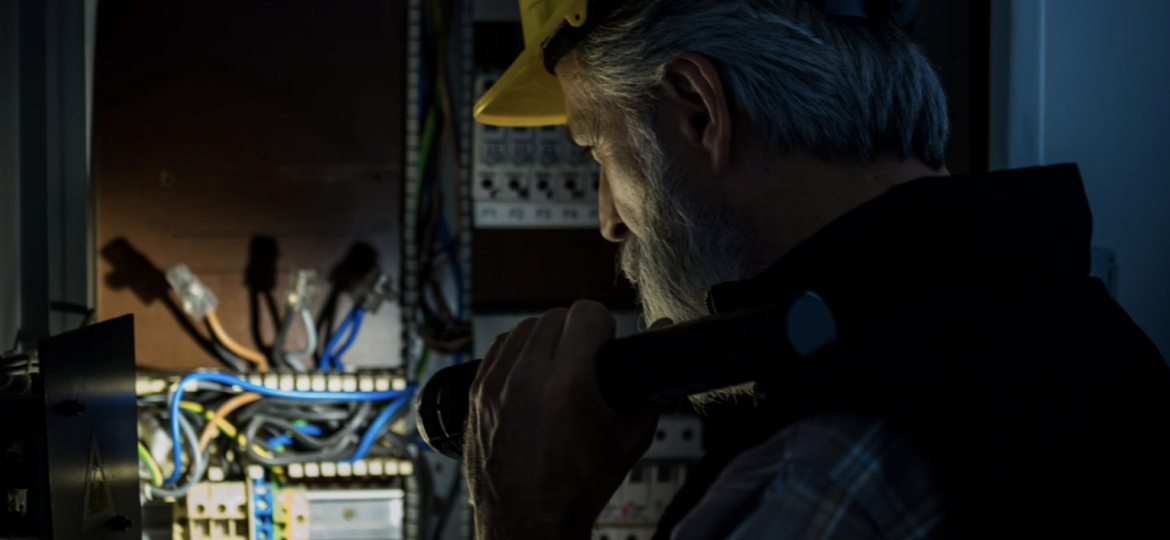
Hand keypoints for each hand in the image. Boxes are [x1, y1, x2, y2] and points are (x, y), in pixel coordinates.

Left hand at [464, 300, 660, 539]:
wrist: (529, 520)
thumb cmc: (579, 485)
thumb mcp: (631, 435)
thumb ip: (651, 382)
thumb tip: (662, 331)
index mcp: (567, 384)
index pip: (586, 313)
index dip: (604, 326)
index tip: (606, 343)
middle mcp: (526, 378)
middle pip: (555, 316)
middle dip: (576, 332)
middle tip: (586, 359)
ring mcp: (495, 384)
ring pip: (524, 327)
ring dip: (545, 339)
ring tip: (558, 366)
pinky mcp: (476, 393)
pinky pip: (499, 348)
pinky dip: (518, 354)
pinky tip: (532, 375)